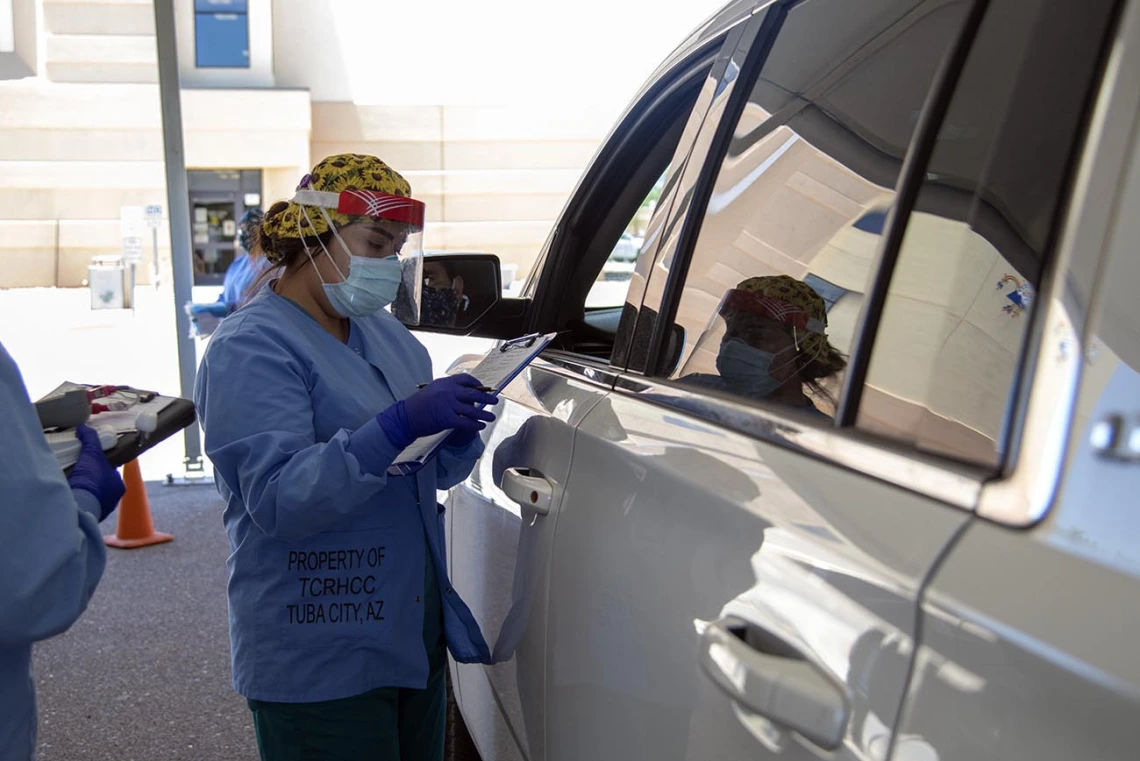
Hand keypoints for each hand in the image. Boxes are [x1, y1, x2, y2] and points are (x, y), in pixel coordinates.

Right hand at [67, 425, 125, 520]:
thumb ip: (90, 440)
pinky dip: (77, 497)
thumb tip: (84, 427)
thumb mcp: (91, 454)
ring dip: (82, 488)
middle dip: (89, 477)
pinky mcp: (87, 516)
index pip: (108, 471)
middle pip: (99, 483)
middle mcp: (112, 499)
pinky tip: (68, 492)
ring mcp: (100, 509)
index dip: (97, 464)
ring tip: (70, 481)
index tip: (85, 460)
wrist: (79, 504)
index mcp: (119, 485)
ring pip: (91, 494)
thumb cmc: (91, 479)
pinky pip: (83, 503)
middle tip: (76, 470)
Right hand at [378, 374, 497, 448]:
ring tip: (491, 417)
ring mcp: (448, 405)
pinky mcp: (446, 418)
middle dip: (486, 398)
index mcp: (444, 383)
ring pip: (472, 409)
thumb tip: (466, 396)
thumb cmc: (418, 406)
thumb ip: (448, 391)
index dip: (477, 384)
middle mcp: (448, 391)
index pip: (466, 379)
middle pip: (473, 393)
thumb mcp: (433, 391)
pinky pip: (465, 422)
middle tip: (495, 401)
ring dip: (484, 414)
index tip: (483, 388)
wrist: (405, 417)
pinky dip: (475, 425)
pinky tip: (480, 426)